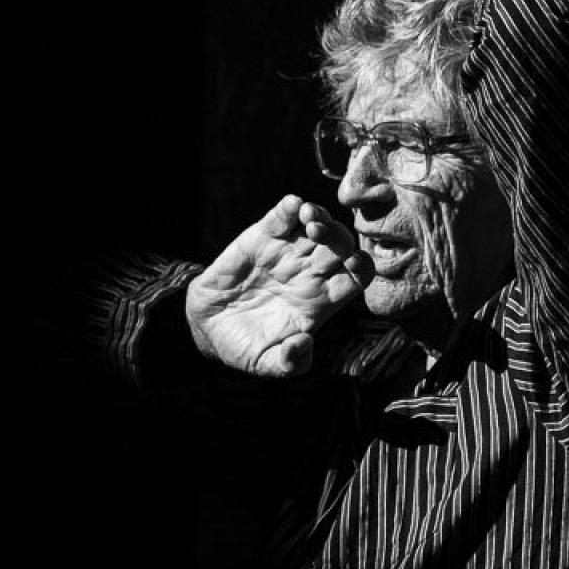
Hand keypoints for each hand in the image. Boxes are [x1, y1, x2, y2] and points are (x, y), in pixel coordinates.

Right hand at [185, 195, 373, 376]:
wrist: (207, 329)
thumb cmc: (245, 347)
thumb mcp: (267, 364)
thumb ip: (290, 362)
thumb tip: (303, 345)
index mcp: (323, 300)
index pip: (357, 277)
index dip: (362, 268)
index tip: (355, 263)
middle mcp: (312, 272)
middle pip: (342, 246)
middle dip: (340, 237)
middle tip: (325, 236)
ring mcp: (288, 252)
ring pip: (316, 224)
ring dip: (320, 216)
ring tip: (310, 218)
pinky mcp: (261, 238)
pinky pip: (282, 218)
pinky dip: (289, 208)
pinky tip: (293, 205)